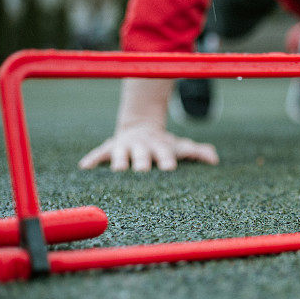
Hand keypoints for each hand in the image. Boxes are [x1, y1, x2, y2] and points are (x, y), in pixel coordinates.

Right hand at [79, 123, 218, 171]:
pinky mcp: (109, 148)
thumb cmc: (164, 144)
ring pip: (121, 154)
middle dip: (143, 162)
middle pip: (142, 155)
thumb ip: (198, 152)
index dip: (166, 160)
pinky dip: (93, 159)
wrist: (141, 127)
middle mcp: (142, 147)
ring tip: (118, 170)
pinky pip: (99, 154)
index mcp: (160, 147)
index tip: (169, 168)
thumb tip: (214, 159)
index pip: (165, 154)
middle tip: (143, 171)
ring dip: (120, 161)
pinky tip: (85, 168)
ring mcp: (125, 147)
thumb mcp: (181, 146)